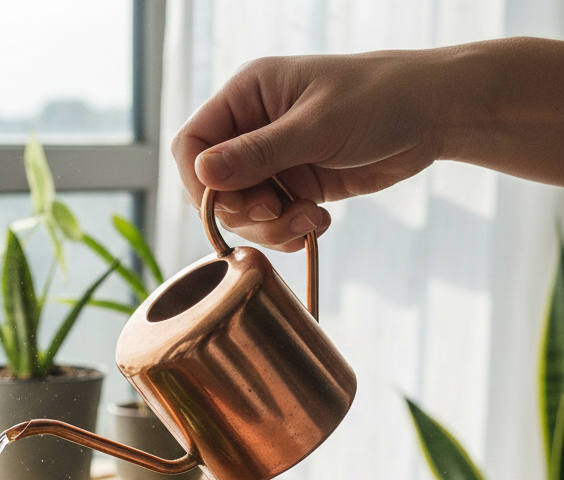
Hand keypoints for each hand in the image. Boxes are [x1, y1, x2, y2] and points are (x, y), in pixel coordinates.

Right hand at [172, 49, 448, 251]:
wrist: (437, 114)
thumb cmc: (382, 99)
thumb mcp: (317, 126)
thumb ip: (258, 153)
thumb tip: (202, 173)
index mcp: (247, 96)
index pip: (193, 145)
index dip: (200, 182)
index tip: (229, 206)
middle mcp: (252, 128)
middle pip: (214, 189)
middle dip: (245, 213)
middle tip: (279, 214)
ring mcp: (273, 160)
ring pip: (243, 213)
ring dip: (272, 228)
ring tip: (310, 220)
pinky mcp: (294, 186)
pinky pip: (272, 222)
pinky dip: (288, 232)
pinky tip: (315, 225)